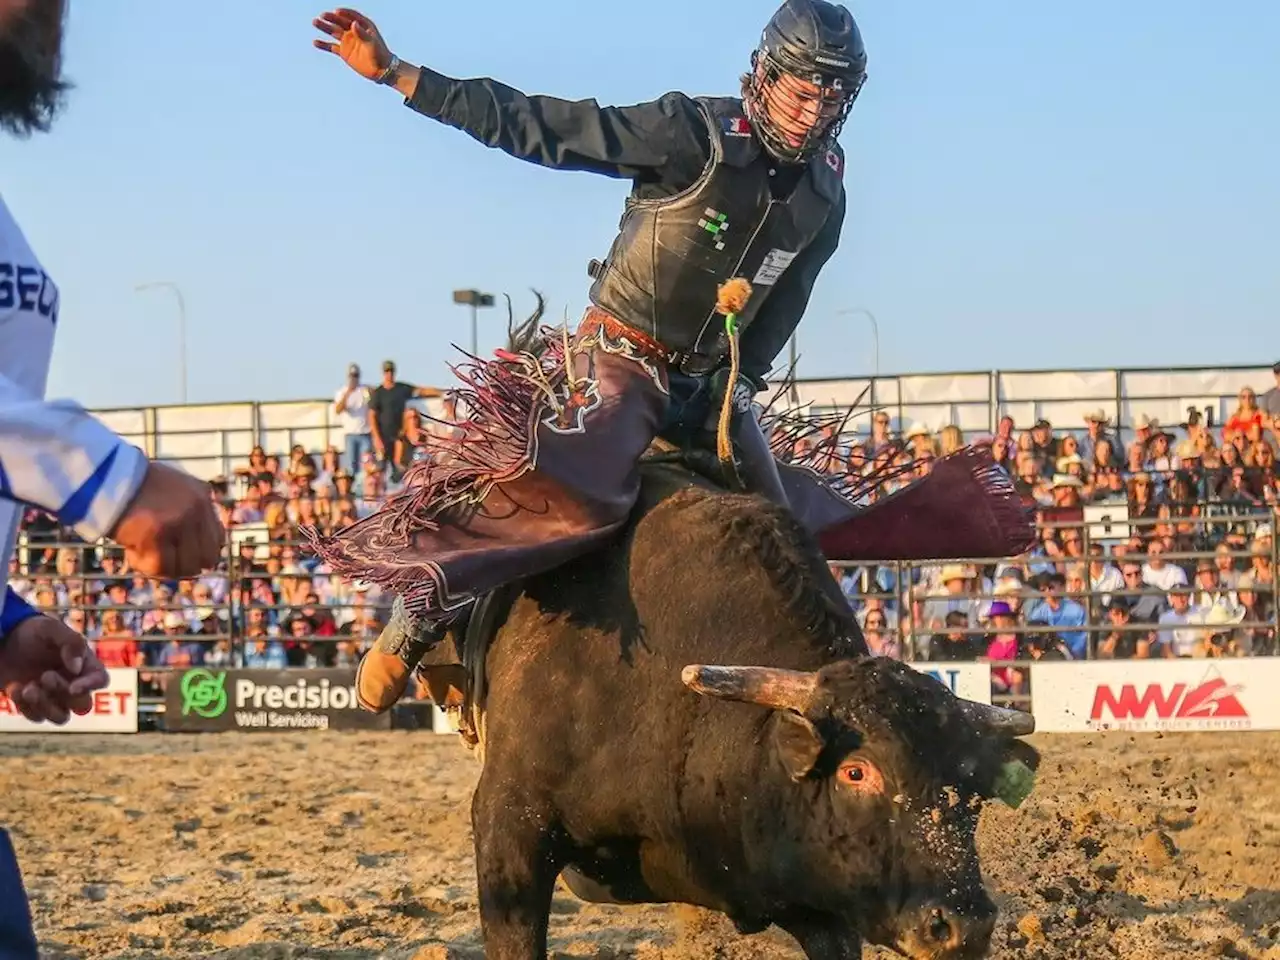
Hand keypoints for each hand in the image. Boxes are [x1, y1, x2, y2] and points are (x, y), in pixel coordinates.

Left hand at [0, 616, 108, 724]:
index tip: (73, 687)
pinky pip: (36, 716)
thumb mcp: (51, 628)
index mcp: (84, 664)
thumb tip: (77, 668)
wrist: (3, 639)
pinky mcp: (33, 705)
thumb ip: (70, 642)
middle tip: (45, 676)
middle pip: (81, 703)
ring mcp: (53, 697)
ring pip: (60, 717)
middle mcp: (73, 683)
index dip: (91, 686)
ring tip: (27, 689)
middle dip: (62, 692)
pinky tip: (14, 687)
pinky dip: (25, 706)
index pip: (100, 679)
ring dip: (45, 706)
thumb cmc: (32, 632)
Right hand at [108, 461, 225, 577]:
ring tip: (140, 550)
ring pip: (185, 567)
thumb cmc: (129, 484)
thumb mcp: (170, 489)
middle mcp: (197, 508)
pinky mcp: (156, 534)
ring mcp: (179, 521)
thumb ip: (187, 512)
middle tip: (159, 559)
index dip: (198, 552)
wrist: (100, 472)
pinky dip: (143, 565)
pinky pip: (160, 568)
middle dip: (184, 564)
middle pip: (206, 558)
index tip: (178, 555)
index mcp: (202, 495)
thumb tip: (200, 555)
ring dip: (163, 566)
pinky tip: (130, 551)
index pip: (217, 538)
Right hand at [312, 8, 391, 79]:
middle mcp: (354, 31)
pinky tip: (315, 42)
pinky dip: (324, 45)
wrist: (381, 70)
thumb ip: (362, 34)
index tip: (337, 12)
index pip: (352, 16)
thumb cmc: (380, 55)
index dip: (344, 13)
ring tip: (315, 22)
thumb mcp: (372, 43)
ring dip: (324, 27)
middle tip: (322, 16)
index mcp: (363, 25)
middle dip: (331, 18)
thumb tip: (353, 24)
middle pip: (340, 22)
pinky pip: (331, 47)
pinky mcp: (344, 52)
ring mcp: (348, 41)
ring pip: (334, 32)